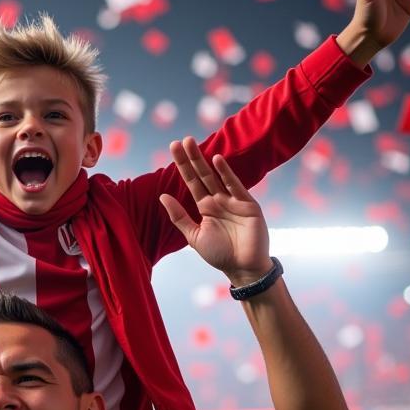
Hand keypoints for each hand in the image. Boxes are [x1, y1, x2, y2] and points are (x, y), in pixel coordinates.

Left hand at [160, 139, 271, 286]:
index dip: (182, 166)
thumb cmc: (220, 254)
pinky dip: (227, 174)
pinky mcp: (248, 205)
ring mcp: (233, 201)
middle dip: (191, 158)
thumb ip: (179, 217)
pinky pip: (235, 186)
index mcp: (205, 207)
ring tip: (192, 143)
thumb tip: (162, 196)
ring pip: (215, 176)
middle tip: (181, 140)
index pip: (191, 182)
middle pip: (201, 175)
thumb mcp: (194, 236)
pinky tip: (217, 160)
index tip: (173, 148)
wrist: (243, 269)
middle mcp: (218, 200)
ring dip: (204, 161)